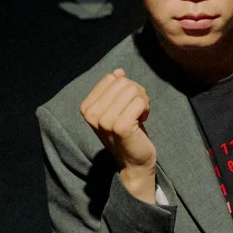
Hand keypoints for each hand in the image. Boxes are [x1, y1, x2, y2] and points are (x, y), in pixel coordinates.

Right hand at [80, 68, 158, 203]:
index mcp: (86, 107)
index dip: (125, 87)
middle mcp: (92, 114)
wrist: (133, 161)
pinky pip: (140, 101)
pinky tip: (142, 120)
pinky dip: (146, 108)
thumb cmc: (126, 132)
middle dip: (136, 92)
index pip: (111, 78)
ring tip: (139, 115)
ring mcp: (105, 121)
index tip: (126, 104)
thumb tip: (118, 72)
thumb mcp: (116, 108)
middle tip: (136, 110)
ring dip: (142, 100)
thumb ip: (115, 89)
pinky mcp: (120, 127)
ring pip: (132, 90)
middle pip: (122, 82)